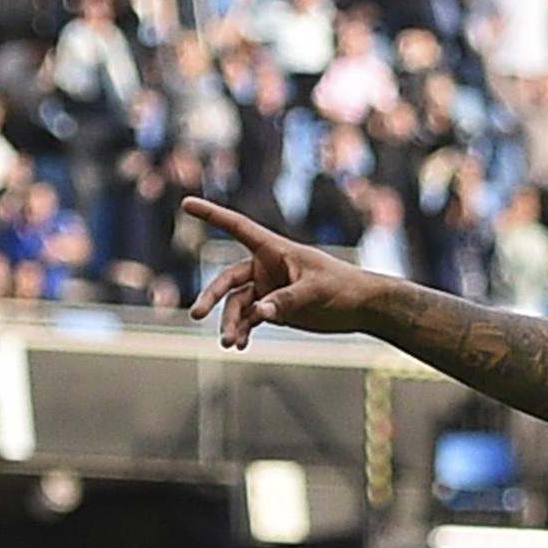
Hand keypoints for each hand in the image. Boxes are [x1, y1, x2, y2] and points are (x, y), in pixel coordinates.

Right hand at [185, 200, 386, 347]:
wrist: (362, 308)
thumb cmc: (343, 288)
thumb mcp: (315, 291)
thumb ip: (285, 301)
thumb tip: (259, 314)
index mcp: (274, 250)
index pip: (237, 227)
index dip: (211, 215)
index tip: (186, 203)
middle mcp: (266, 267)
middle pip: (228, 279)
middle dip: (212, 297)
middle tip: (196, 314)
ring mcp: (268, 290)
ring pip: (237, 305)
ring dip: (231, 323)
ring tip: (230, 343)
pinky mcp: (274, 310)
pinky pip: (250, 320)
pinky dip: (244, 331)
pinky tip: (241, 344)